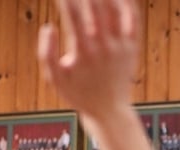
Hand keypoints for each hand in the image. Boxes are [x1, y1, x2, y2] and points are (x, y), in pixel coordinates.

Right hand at [38, 0, 139, 122]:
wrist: (109, 110)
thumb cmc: (78, 93)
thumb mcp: (55, 80)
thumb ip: (46, 54)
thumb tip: (48, 27)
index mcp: (83, 52)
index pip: (73, 15)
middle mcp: (104, 46)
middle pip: (94, 6)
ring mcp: (120, 45)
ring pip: (114, 9)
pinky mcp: (132, 46)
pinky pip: (132, 18)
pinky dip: (126, 2)